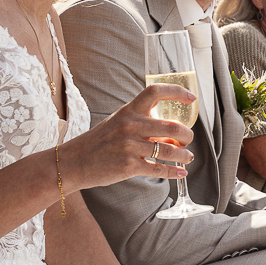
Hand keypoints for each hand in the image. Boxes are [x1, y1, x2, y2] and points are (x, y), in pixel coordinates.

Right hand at [61, 83, 193, 191]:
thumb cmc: (99, 143)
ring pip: (170, 151)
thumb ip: (142, 125)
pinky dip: (174, 172)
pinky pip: (159, 169)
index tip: (192, 98)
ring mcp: (130, 146)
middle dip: (187, 135)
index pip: (155, 92)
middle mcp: (130, 126)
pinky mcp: (129, 166)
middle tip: (188, 140)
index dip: (177, 92)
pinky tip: (181, 172)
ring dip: (184, 155)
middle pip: (172, 126)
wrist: (73, 162)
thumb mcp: (118, 124)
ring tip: (188, 157)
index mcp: (128, 111)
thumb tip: (170, 133)